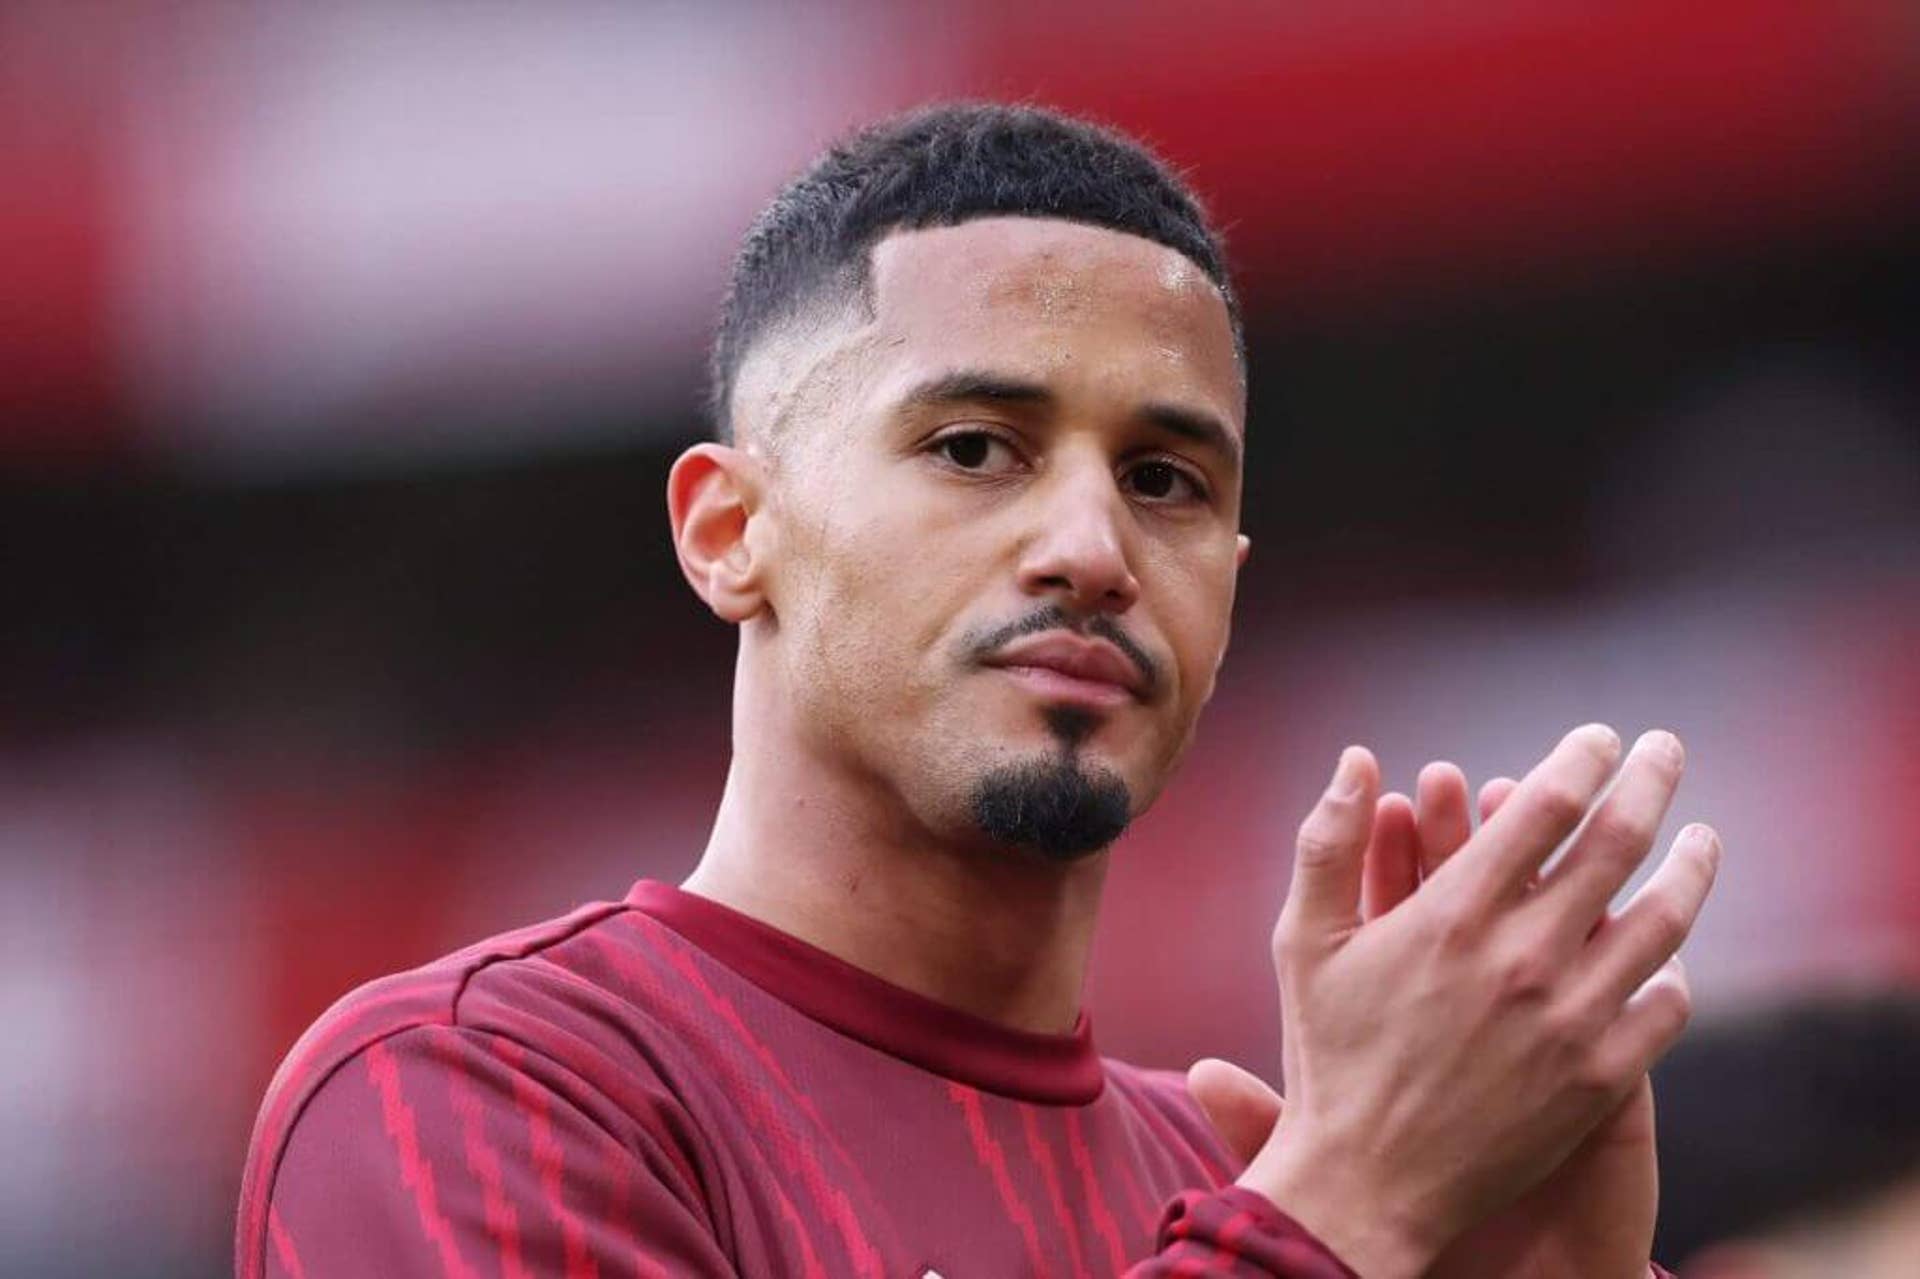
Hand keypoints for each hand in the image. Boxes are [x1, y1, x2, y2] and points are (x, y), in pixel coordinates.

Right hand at [1229, 726, 1718, 1277]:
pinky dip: (1673, 969)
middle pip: (1617, 843)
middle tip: (1667, 750)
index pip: (1545, 806)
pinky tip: (1671, 953)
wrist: (1368, 1184)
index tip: (1601, 738)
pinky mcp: (1600, 1079)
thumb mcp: (1303, 940)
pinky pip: (1664, 1006)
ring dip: (1691, 865)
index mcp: (1452, 915)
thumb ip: (1330, 843)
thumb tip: (1358, 759)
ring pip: (1661, 920)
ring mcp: (1570, 1020)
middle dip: (1650, 781)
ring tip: (1703, 836)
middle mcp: (1521, 958)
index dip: (1581, 758)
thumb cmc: (1330, 1054)